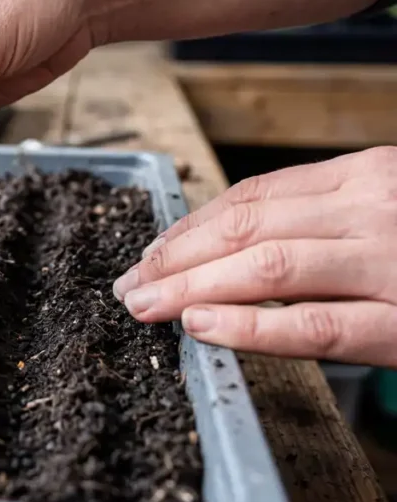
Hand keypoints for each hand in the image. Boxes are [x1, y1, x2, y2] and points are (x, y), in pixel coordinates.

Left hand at [113, 147, 396, 366]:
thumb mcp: (384, 210)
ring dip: (193, 288)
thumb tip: (225, 249)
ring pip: (267, 268)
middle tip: (131, 284)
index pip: (255, 196)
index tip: (151, 252)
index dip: (190, 226)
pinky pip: (314, 325)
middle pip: (248, 228)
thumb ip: (321, 218)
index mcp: (364, 175)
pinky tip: (202, 326)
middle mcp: (372, 209)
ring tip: (147, 305)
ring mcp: (388, 263)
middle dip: (176, 258)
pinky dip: (250, 326)